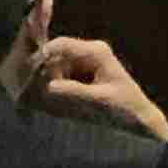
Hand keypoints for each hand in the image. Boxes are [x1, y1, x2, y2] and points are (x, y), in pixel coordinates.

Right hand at [34, 33, 167, 142]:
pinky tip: (59, 107)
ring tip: (55, 107)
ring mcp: (83, 66)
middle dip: (44, 76)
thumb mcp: (99, 101)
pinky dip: (55, 93)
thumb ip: (73, 92)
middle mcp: (88, 54)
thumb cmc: (125, 109)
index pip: (61, 45)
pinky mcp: (79, 79)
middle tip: (39, 98)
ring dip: (49, 87)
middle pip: (54, 58)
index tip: (28, 77)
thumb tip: (47, 87)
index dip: (41, 57)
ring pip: (53, 71)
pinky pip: (59, 82)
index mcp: (96, 52)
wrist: (139, 122)